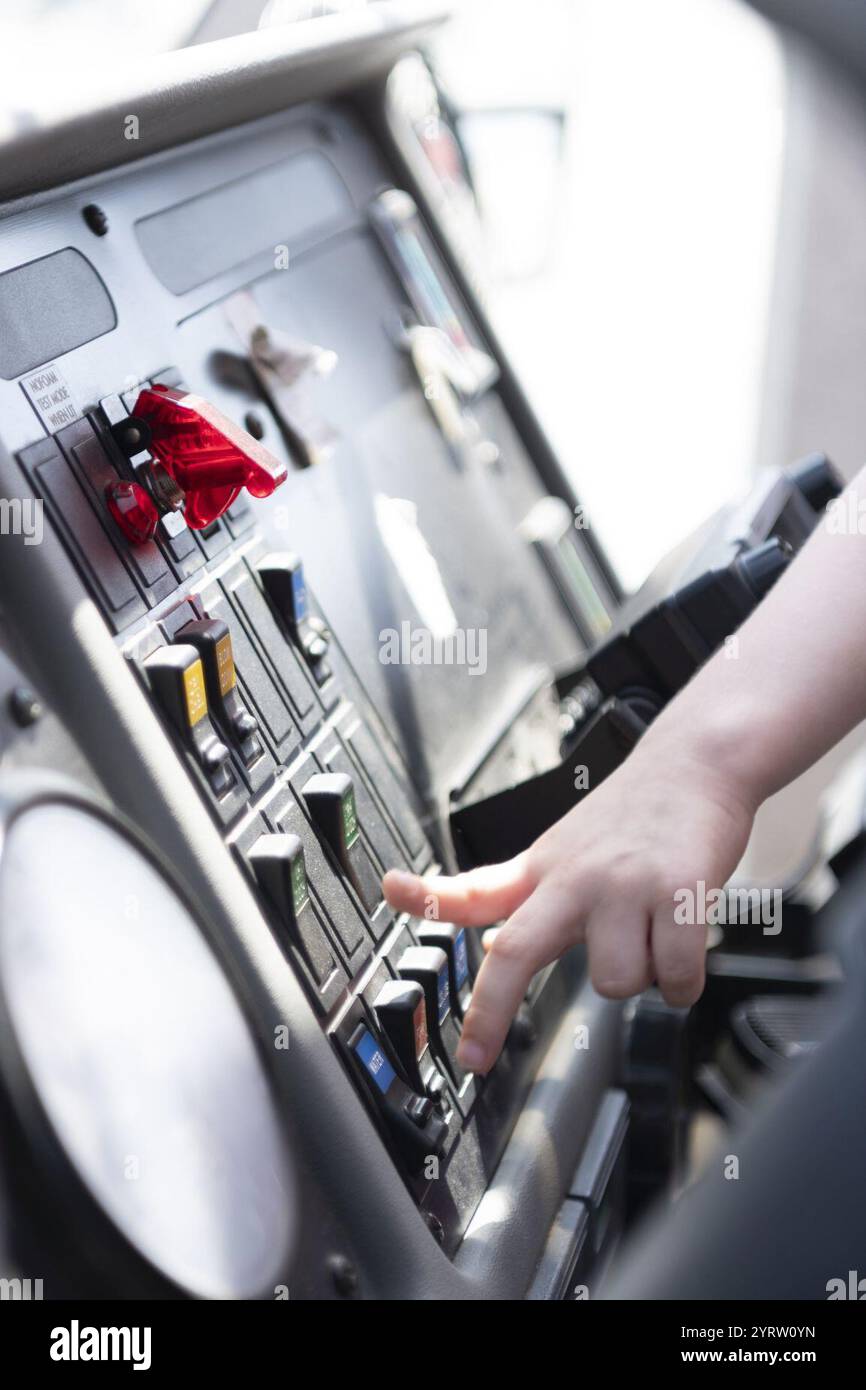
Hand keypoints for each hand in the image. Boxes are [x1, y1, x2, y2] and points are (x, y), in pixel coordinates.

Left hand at [382, 733, 756, 1073]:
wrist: (696, 765)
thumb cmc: (632, 815)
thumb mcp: (561, 848)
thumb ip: (522, 894)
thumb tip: (491, 944)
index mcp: (543, 869)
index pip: (475, 892)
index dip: (427, 900)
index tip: (391, 894)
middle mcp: (576, 878)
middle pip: (520, 950)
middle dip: (491, 1009)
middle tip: (476, 1054)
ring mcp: (626, 885)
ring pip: (616, 983)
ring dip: (640, 977)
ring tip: (652, 935)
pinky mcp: (678, 892)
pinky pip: (674, 980)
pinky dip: (682, 983)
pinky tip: (683, 947)